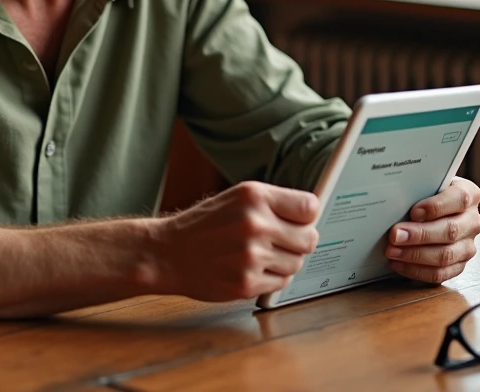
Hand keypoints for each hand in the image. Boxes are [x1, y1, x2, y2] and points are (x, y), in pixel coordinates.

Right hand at [147, 181, 319, 300]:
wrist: (167, 253)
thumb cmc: (204, 224)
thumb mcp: (236, 198)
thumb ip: (273, 204)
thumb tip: (312, 216)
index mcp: (254, 196)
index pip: (309, 207)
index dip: (306, 217)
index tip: (299, 221)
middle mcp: (255, 224)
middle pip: (309, 239)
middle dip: (299, 241)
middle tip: (282, 242)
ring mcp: (251, 256)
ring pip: (297, 263)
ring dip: (284, 262)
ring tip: (259, 255)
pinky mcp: (246, 284)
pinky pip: (281, 283)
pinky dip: (272, 278)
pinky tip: (251, 269)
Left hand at [384, 177, 479, 283]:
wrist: (434, 211)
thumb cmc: (427, 195)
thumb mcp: (427, 185)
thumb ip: (418, 190)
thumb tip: (395, 200)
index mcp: (470, 194)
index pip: (459, 199)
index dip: (436, 207)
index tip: (414, 212)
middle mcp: (472, 221)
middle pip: (451, 231)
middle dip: (420, 235)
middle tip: (395, 235)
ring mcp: (468, 245)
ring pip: (445, 255)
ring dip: (415, 255)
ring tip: (393, 251)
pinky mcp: (459, 265)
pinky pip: (440, 273)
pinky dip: (417, 270)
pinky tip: (399, 263)